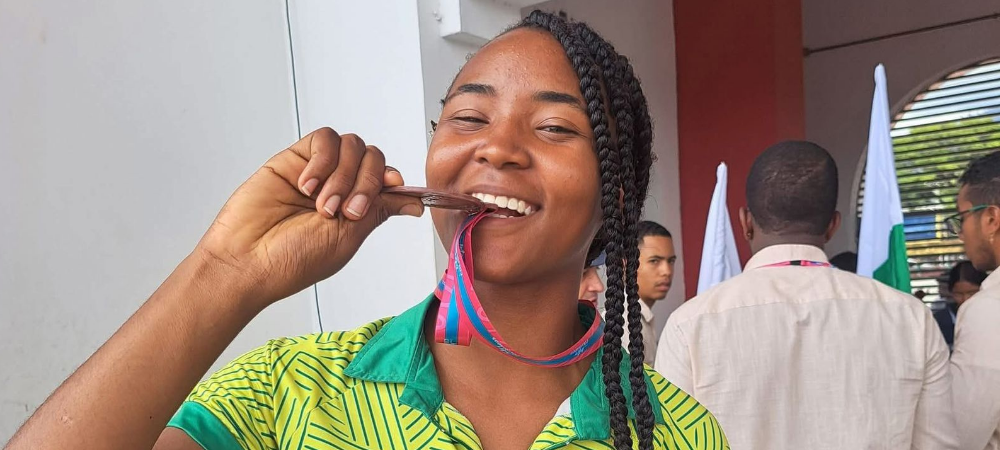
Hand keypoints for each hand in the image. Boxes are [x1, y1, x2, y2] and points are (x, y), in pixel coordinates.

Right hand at [195, 127, 423, 307]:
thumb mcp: (349, 237)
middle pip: (373, 158)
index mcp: (357, 208)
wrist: (249, 259)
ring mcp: (319, 172)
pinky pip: (323, 140)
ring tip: (322, 205)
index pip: (387, 179)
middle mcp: (340, 187)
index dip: (394, 179)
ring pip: (352, 146)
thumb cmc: (294, 259)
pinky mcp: (295, 159)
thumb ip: (380, 210)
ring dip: (344, 175)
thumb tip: (416, 203)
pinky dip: (323, 161)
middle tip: (347, 211)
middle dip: (367, 182)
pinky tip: (307, 186)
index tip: (394, 186)